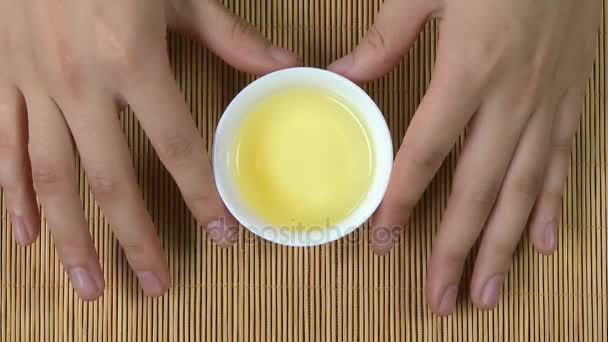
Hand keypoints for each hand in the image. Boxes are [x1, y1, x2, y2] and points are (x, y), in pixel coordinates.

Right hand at [0, 0, 297, 299]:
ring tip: (89, 283)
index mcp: (132, 60)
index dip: (201, 195)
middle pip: (110, 179)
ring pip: (52, 177)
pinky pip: (5, 147)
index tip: (219, 233)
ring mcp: (35, 84)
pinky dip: (12, 195)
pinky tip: (25, 235)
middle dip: (134, 239)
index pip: (177, 146)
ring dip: (71, 237)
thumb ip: (231, 36)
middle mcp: (81, 83)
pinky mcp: (3, 78)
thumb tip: (285, 63)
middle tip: (154, 284)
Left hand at [329, 0, 599, 314]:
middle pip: (479, 191)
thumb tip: (341, 75)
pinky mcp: (571, 99)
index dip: (403, 200)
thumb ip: (384, 39)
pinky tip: (544, 243)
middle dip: (457, 250)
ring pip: (525, 191)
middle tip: (442, 299)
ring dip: (505, 247)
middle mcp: (511, 100)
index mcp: (468, 72)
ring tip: (488, 291)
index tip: (384, 239)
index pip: (426, 154)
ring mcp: (547, 104)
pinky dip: (553, 206)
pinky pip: (563, 163)